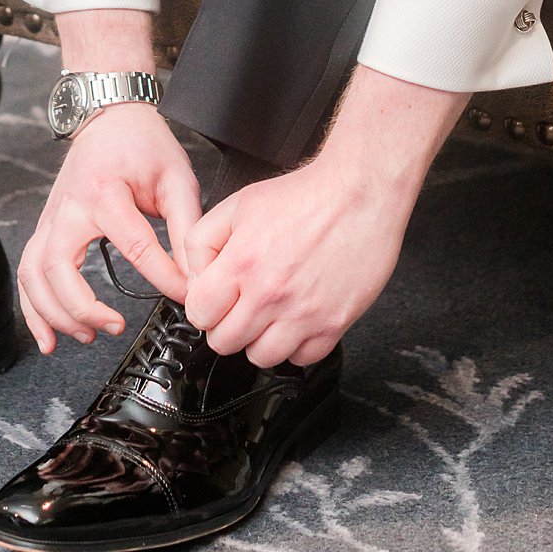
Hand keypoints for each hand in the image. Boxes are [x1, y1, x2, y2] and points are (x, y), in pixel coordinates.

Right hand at [17, 103, 200, 354]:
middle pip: (59, 268)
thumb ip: (188, 227)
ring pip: (35, 276)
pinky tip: (49, 336)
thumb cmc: (143, 144)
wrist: (109, 117)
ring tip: (87, 336)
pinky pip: (27, 274)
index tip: (186, 295)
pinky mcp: (45, 228)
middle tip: (117, 326)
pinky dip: (33, 309)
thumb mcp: (176, 177)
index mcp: (105, 191)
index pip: (135, 248)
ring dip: (56, 314)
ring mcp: (51, 218)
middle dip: (84, 308)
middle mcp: (69, 207)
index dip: (164, 278)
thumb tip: (196, 274)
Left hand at [180, 68, 468, 367]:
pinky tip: (298, 318)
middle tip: (242, 305)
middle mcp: (270, 294)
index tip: (217, 298)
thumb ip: (202, 241)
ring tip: (271, 313)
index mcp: (242, 263)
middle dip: (228, 325)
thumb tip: (194, 278)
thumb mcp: (238, 204)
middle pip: (225, 343)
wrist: (358, 192)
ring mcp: (303, 314)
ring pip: (261, 358)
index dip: (205, 305)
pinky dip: (297, 345)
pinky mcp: (334, 324)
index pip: (200, 315)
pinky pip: (302, 359)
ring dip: (260, 339)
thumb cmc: (305, 196)